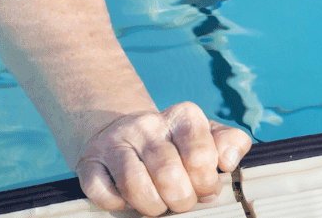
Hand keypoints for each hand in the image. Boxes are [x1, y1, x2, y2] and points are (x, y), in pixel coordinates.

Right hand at [75, 103, 251, 214]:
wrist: (126, 131)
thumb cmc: (176, 143)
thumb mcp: (208, 136)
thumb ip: (231, 143)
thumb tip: (228, 161)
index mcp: (182, 115)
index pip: (200, 154)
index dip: (206, 182)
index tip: (205, 189)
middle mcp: (148, 124)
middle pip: (168, 173)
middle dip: (181, 200)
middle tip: (182, 203)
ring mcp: (117, 142)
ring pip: (134, 185)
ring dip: (152, 207)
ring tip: (159, 206)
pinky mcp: (90, 161)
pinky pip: (102, 193)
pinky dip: (118, 205)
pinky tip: (129, 201)